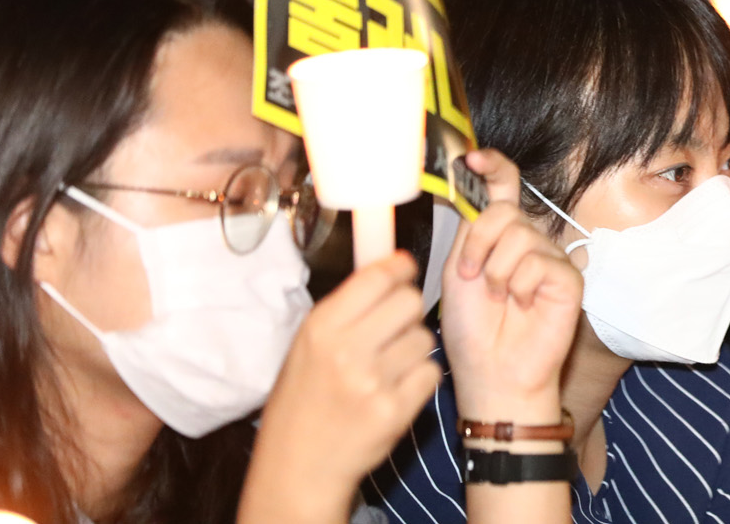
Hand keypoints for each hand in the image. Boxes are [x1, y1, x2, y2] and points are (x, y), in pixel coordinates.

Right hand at [243, 252, 439, 518]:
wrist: (298, 466)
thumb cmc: (304, 399)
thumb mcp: (308, 344)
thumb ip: (348, 305)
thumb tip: (390, 263)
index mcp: (321, 327)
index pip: (379, 276)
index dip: (399, 268)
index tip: (404, 269)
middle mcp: (346, 350)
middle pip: (411, 301)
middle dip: (408, 309)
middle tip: (395, 325)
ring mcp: (372, 382)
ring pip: (424, 337)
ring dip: (413, 347)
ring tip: (389, 365)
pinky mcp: (395, 411)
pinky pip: (430, 372)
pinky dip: (420, 378)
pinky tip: (397, 388)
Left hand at [441, 147, 583, 423]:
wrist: (492, 374)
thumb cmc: (473, 330)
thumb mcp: (458, 270)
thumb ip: (470, 227)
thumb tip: (469, 180)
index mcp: (500, 236)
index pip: (504, 187)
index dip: (493, 166)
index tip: (472, 159)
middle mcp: (529, 241)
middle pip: (505, 211)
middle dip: (478, 244)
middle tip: (473, 278)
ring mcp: (551, 258)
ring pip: (519, 236)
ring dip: (496, 272)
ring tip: (501, 300)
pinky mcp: (569, 277)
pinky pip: (537, 262)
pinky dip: (519, 287)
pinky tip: (522, 307)